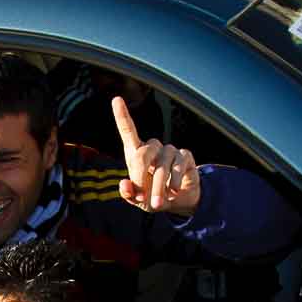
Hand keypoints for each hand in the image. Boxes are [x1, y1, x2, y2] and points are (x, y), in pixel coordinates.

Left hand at [113, 96, 199, 215]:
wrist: (178, 201)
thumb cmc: (152, 196)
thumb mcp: (138, 199)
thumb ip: (129, 194)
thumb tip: (124, 185)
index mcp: (136, 153)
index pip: (128, 130)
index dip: (122, 115)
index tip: (116, 99)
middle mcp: (152, 147)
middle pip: (143, 154)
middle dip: (140, 178)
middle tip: (142, 198)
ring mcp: (169, 150)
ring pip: (162, 165)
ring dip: (159, 187)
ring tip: (159, 202)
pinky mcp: (185, 156)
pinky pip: (178, 166)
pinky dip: (174, 182)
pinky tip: (173, 192)